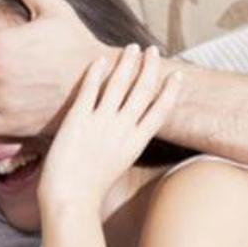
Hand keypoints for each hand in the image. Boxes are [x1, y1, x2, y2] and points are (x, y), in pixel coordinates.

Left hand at [38, 44, 180, 213]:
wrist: (70, 199)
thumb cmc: (89, 189)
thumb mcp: (117, 165)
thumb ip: (123, 145)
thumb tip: (125, 133)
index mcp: (136, 143)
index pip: (161, 111)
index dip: (171, 91)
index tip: (177, 75)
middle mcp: (122, 129)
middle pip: (143, 91)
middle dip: (150, 67)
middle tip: (153, 50)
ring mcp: (101, 123)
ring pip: (120, 84)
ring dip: (128, 62)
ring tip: (132, 47)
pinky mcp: (78, 119)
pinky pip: (90, 89)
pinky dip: (96, 72)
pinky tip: (101, 59)